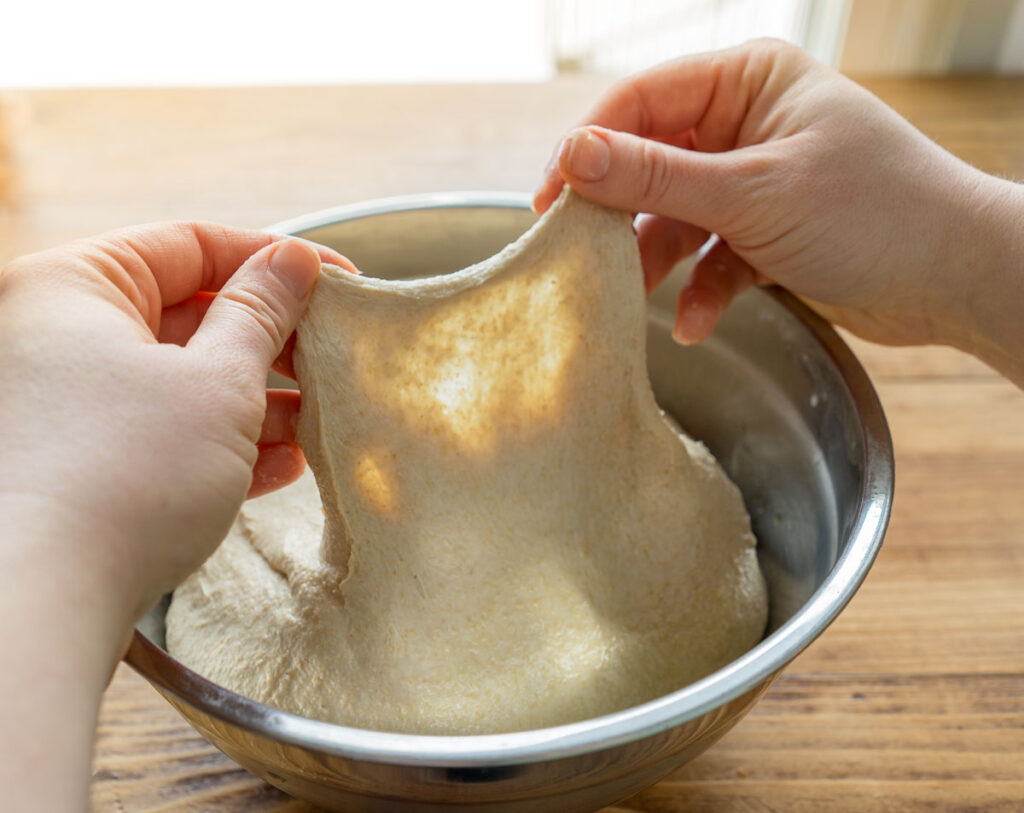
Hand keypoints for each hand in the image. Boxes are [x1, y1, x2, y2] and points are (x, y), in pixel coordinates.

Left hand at [0, 224, 352, 809]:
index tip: (335, 281)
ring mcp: (57, 403)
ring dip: (251, 400)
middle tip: (328, 358)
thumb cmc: (122, 479)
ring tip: (314, 422)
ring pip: (174, 378)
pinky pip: (154, 429)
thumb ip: (261, 312)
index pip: (190, 245)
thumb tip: (293, 260)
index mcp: (70, 288)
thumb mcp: (217, 384)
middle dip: (266, 341)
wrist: (38, 605)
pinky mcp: (71, 462)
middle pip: (183, 313)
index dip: (273, 260)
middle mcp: (49, 335)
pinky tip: (278, 464)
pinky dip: (215, 442)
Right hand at [534, 40, 1023, 381]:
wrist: (956, 278)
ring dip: (658, 262)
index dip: (588, 149)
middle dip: (621, 214)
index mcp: (748, 81)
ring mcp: (756, 181)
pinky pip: (710, 257)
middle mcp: (747, 124)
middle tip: (579, 254)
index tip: (548, 201)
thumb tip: (572, 157)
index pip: (641, 102)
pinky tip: (696, 322)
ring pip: (676, 217)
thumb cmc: (874, 212)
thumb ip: (656, 178)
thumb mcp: (752, 192)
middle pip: (651, 163)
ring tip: (636, 300)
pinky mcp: (766, 233)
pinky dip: (700, 289)